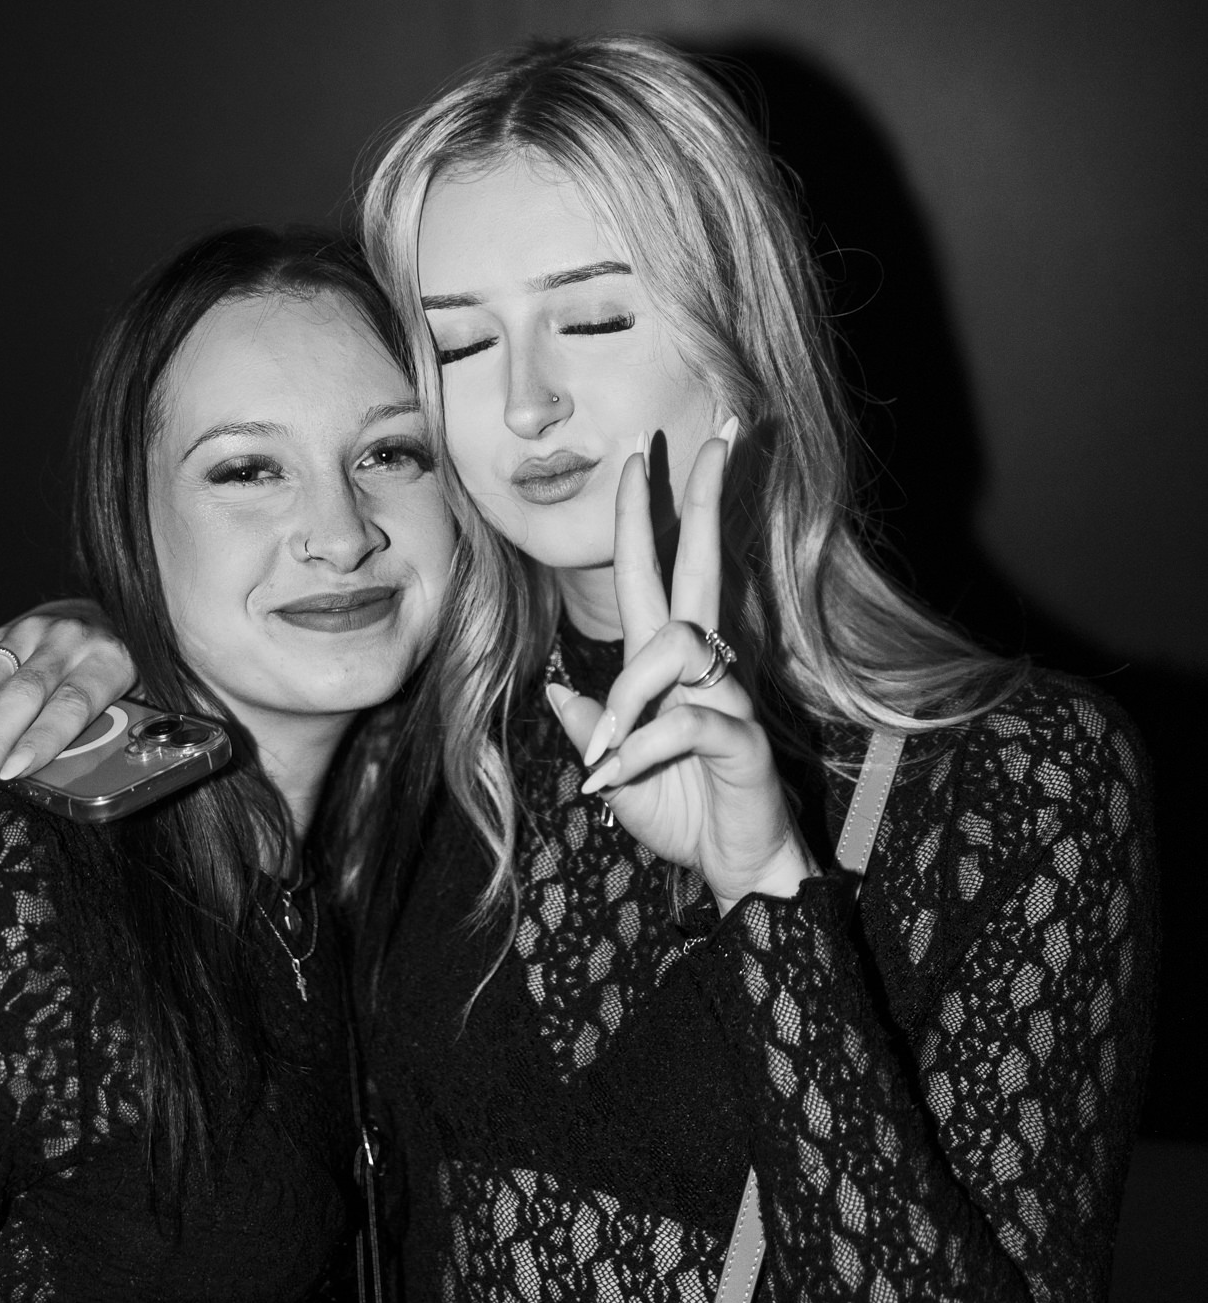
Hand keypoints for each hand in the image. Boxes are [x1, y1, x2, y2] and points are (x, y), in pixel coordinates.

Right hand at [0, 600, 137, 806]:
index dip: (40, 739)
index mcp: (105, 661)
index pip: (70, 702)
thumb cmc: (112, 672)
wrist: (98, 614)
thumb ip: (115, 734)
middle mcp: (62, 642)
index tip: (10, 773)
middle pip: (19, 696)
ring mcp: (21, 635)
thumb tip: (92, 781)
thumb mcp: (133, 699)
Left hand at [545, 426, 814, 910]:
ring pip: (674, 647)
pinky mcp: (741, 736)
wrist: (731, 866)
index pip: (654, 573)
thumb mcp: (615, 770)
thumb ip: (592, 728)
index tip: (639, 456)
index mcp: (664, 665)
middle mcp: (700, 667)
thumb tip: (560, 688)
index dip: (644, 516)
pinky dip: (641, 749)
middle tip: (713, 436)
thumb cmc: (680, 812)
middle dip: (702, 500)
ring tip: (605, 759)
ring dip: (629, 699)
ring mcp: (726, 695)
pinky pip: (684, 719)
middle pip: (700, 566)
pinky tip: (618, 780)